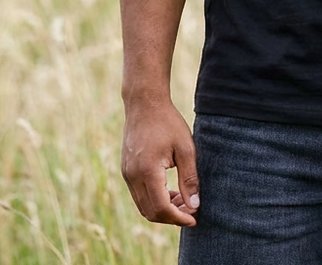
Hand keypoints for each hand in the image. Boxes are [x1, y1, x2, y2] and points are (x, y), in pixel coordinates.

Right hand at [121, 97, 199, 226]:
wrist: (144, 103)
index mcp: (148, 171)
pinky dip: (154, 199)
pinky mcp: (126, 170)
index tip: (194, 219)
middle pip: (150, 212)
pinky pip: (139, 194)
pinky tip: (170, 191)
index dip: (178, 218)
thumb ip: (189, 178)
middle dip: (172, 217)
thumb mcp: (186, 148)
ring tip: (184, 201)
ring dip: (163, 209)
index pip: (161, 208)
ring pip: (143, 206)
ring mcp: (127, 174)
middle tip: (191, 211)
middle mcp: (132, 176)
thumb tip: (194, 205)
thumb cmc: (168, 122)